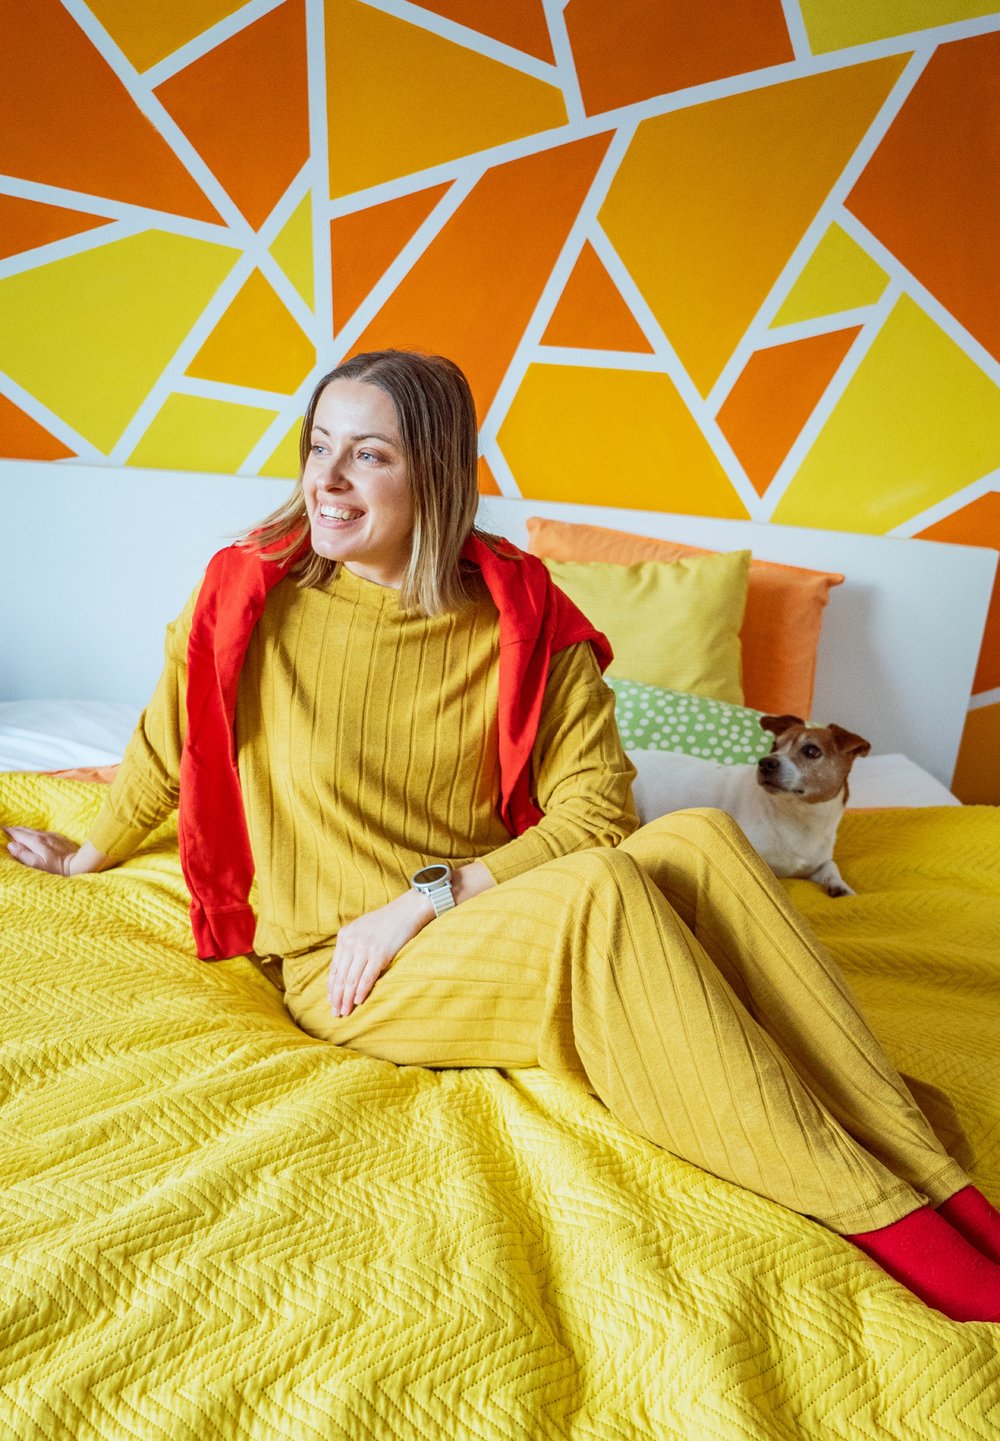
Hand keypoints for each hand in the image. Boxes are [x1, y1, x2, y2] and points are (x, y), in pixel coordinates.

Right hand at [3, 828, 109, 875]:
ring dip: (24, 830)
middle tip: (5, 829)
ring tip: (16, 831)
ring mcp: (52, 836)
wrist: (80, 864)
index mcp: (36, 841)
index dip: (8, 831)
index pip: (18, 833)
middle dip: (14, 829)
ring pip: (34, 830)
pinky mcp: (59, 838)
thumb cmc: (58, 868)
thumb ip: (24, 855)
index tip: (0, 829)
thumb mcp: (38, 865)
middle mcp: (43, 836)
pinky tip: (35, 835)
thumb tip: (11, 846)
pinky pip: (43, 832)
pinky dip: (35, 833)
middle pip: (25, 830)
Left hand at [327, 889, 433, 1017]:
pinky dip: (361, 991)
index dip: (331, 987)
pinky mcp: (380, 954)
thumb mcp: (361, 928)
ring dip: (347, 998)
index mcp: (344, 936)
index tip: (331, 1001)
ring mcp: (365, 948)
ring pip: (352, 979)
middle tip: (335, 1013)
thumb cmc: (385, 921)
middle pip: (341, 976)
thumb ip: (351, 945)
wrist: (406, 911)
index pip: (334, 968)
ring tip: (345, 1012)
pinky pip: (367, 977)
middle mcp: (352, 942)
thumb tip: (344, 969)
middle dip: (337, 997)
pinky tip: (357, 1002)